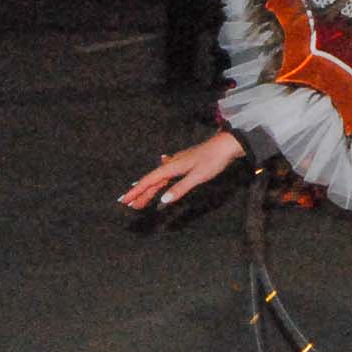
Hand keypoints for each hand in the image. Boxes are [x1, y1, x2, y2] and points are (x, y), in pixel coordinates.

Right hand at [119, 130, 242, 209]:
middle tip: (130, 206)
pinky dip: (160, 181)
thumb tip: (163, 200)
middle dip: (141, 193)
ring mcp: (178, 163)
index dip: (136, 191)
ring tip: (141, 199)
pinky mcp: (186, 163)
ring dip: (150, 189)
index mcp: (172, 167)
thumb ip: (180, 188)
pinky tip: (160, 179)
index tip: (124, 201)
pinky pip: (167, 174)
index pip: (149, 181)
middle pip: (153, 181)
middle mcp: (172, 164)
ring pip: (160, 178)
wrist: (227, 145)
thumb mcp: (197, 176)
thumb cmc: (213, 160)